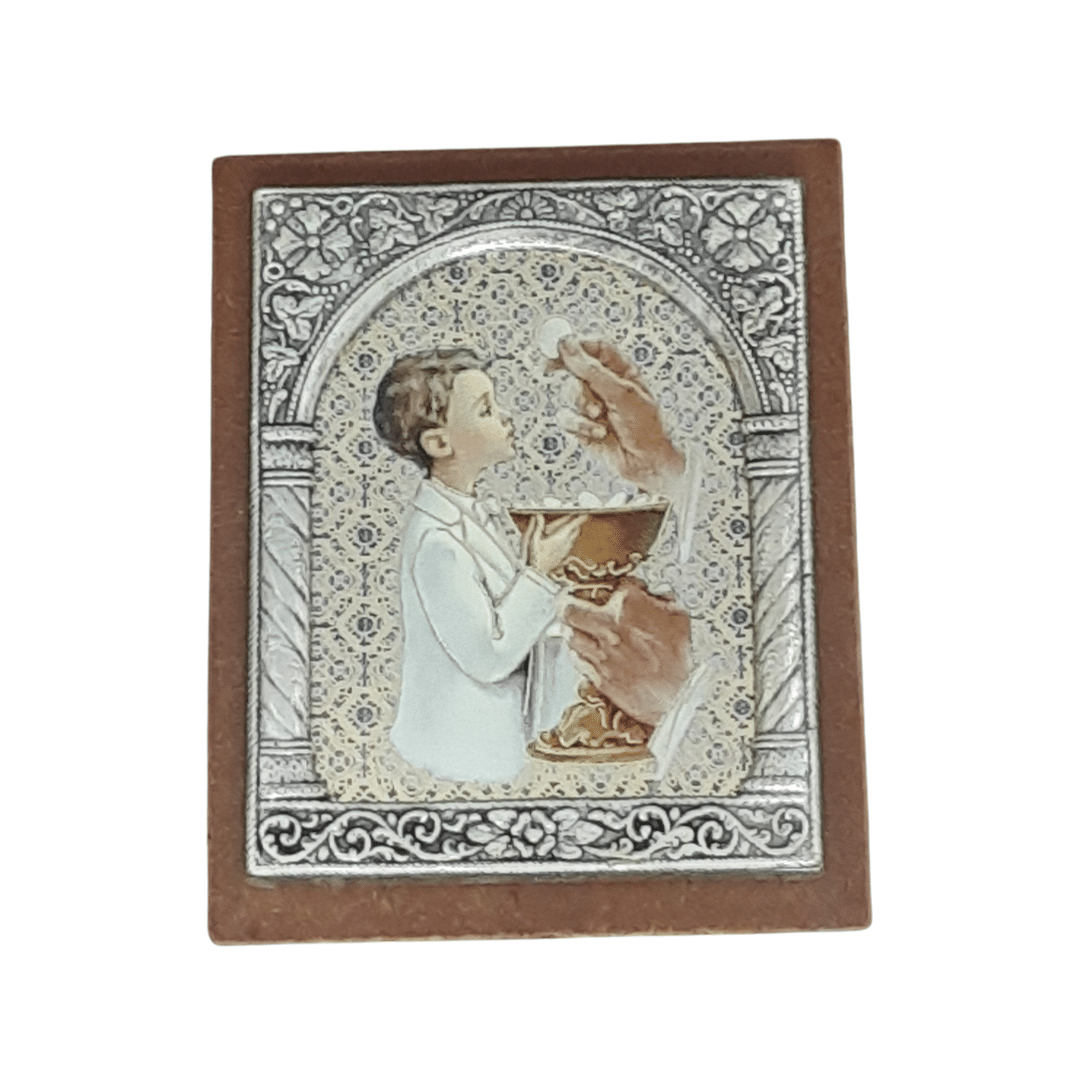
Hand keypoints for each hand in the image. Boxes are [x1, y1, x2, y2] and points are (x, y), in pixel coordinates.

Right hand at [522, 514, 582, 575]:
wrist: (536, 573)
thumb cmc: (533, 556)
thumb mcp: (532, 539)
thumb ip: (537, 526)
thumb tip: (537, 514)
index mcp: (560, 537)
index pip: (574, 524)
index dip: (580, 517)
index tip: (585, 512)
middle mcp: (566, 543)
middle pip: (576, 530)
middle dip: (576, 522)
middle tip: (575, 515)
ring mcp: (566, 550)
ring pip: (574, 537)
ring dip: (572, 530)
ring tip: (568, 524)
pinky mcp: (564, 556)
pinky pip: (570, 544)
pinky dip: (569, 538)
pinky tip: (562, 538)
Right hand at [554, 338, 684, 495]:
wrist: (648, 463)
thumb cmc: (648, 428)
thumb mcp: (621, 393)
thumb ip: (591, 370)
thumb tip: (568, 346)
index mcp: (621, 370)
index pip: (593, 347)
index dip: (574, 346)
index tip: (556, 350)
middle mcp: (605, 386)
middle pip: (576, 372)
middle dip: (581, 389)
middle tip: (590, 401)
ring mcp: (594, 406)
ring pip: (569, 396)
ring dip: (582, 409)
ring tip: (600, 418)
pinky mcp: (584, 426)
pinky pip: (568, 419)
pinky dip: (580, 427)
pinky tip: (598, 433)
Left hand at [562, 578, 691, 726]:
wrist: (676, 698)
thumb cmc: (679, 660)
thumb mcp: (679, 618)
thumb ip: (663, 600)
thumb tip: (656, 595)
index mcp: (629, 605)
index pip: (613, 585)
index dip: (615, 586)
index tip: (617, 590)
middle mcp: (608, 626)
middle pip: (571, 608)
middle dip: (567, 603)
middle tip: (567, 602)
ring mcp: (600, 651)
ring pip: (569, 635)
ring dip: (570, 629)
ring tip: (571, 626)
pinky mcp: (597, 674)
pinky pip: (577, 659)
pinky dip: (577, 652)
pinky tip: (581, 650)